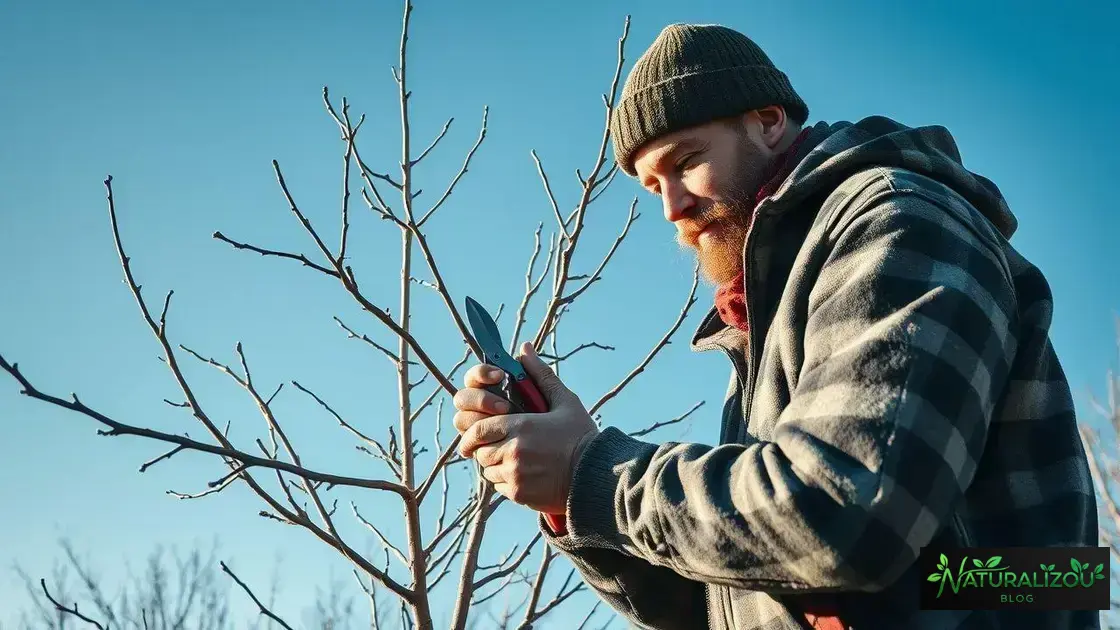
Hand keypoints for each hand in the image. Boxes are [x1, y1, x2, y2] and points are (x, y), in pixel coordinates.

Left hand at [453, 342, 597, 514]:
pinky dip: (505, 480)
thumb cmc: (581, 436)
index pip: (477, 428)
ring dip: (494, 463)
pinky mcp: (519, 494)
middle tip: (495, 445)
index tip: (476, 433)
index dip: (473, 431)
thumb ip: (540, 375)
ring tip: (514, 458)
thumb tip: (524, 349)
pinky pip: (499, 486)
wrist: (597, 474)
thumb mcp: (564, 401)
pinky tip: (524, 473)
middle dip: (483, 447)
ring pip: (488, 469)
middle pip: (480, 450)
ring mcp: (514, 474)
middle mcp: (512, 451)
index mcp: (519, 426)